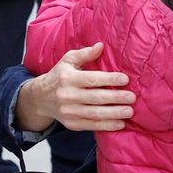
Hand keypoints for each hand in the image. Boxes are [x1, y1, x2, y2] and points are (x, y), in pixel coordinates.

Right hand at [15, 43, 134, 132]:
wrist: (41, 98)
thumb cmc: (59, 75)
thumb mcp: (68, 60)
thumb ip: (85, 53)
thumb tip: (101, 46)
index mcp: (68, 78)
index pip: (92, 79)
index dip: (109, 80)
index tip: (125, 79)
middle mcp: (68, 95)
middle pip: (96, 98)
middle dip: (116, 98)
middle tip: (132, 97)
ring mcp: (69, 112)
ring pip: (95, 114)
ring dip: (114, 114)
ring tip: (129, 111)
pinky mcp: (72, 124)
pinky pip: (91, 126)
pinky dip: (106, 125)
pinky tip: (120, 123)